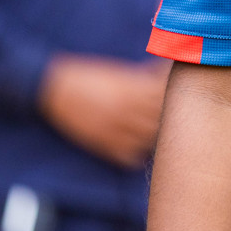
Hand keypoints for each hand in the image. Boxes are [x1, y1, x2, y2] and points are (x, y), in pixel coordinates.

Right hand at [39, 54, 170, 167]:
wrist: (55, 90)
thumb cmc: (88, 76)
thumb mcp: (119, 72)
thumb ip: (142, 77)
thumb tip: (162, 73)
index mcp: (132, 91)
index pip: (167, 97)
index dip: (173, 92)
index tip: (175, 89)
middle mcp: (127, 114)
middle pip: (162, 119)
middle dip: (169, 112)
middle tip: (171, 108)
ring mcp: (116, 133)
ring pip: (150, 140)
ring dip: (156, 132)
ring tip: (155, 123)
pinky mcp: (104, 146)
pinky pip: (130, 158)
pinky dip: (138, 151)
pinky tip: (138, 141)